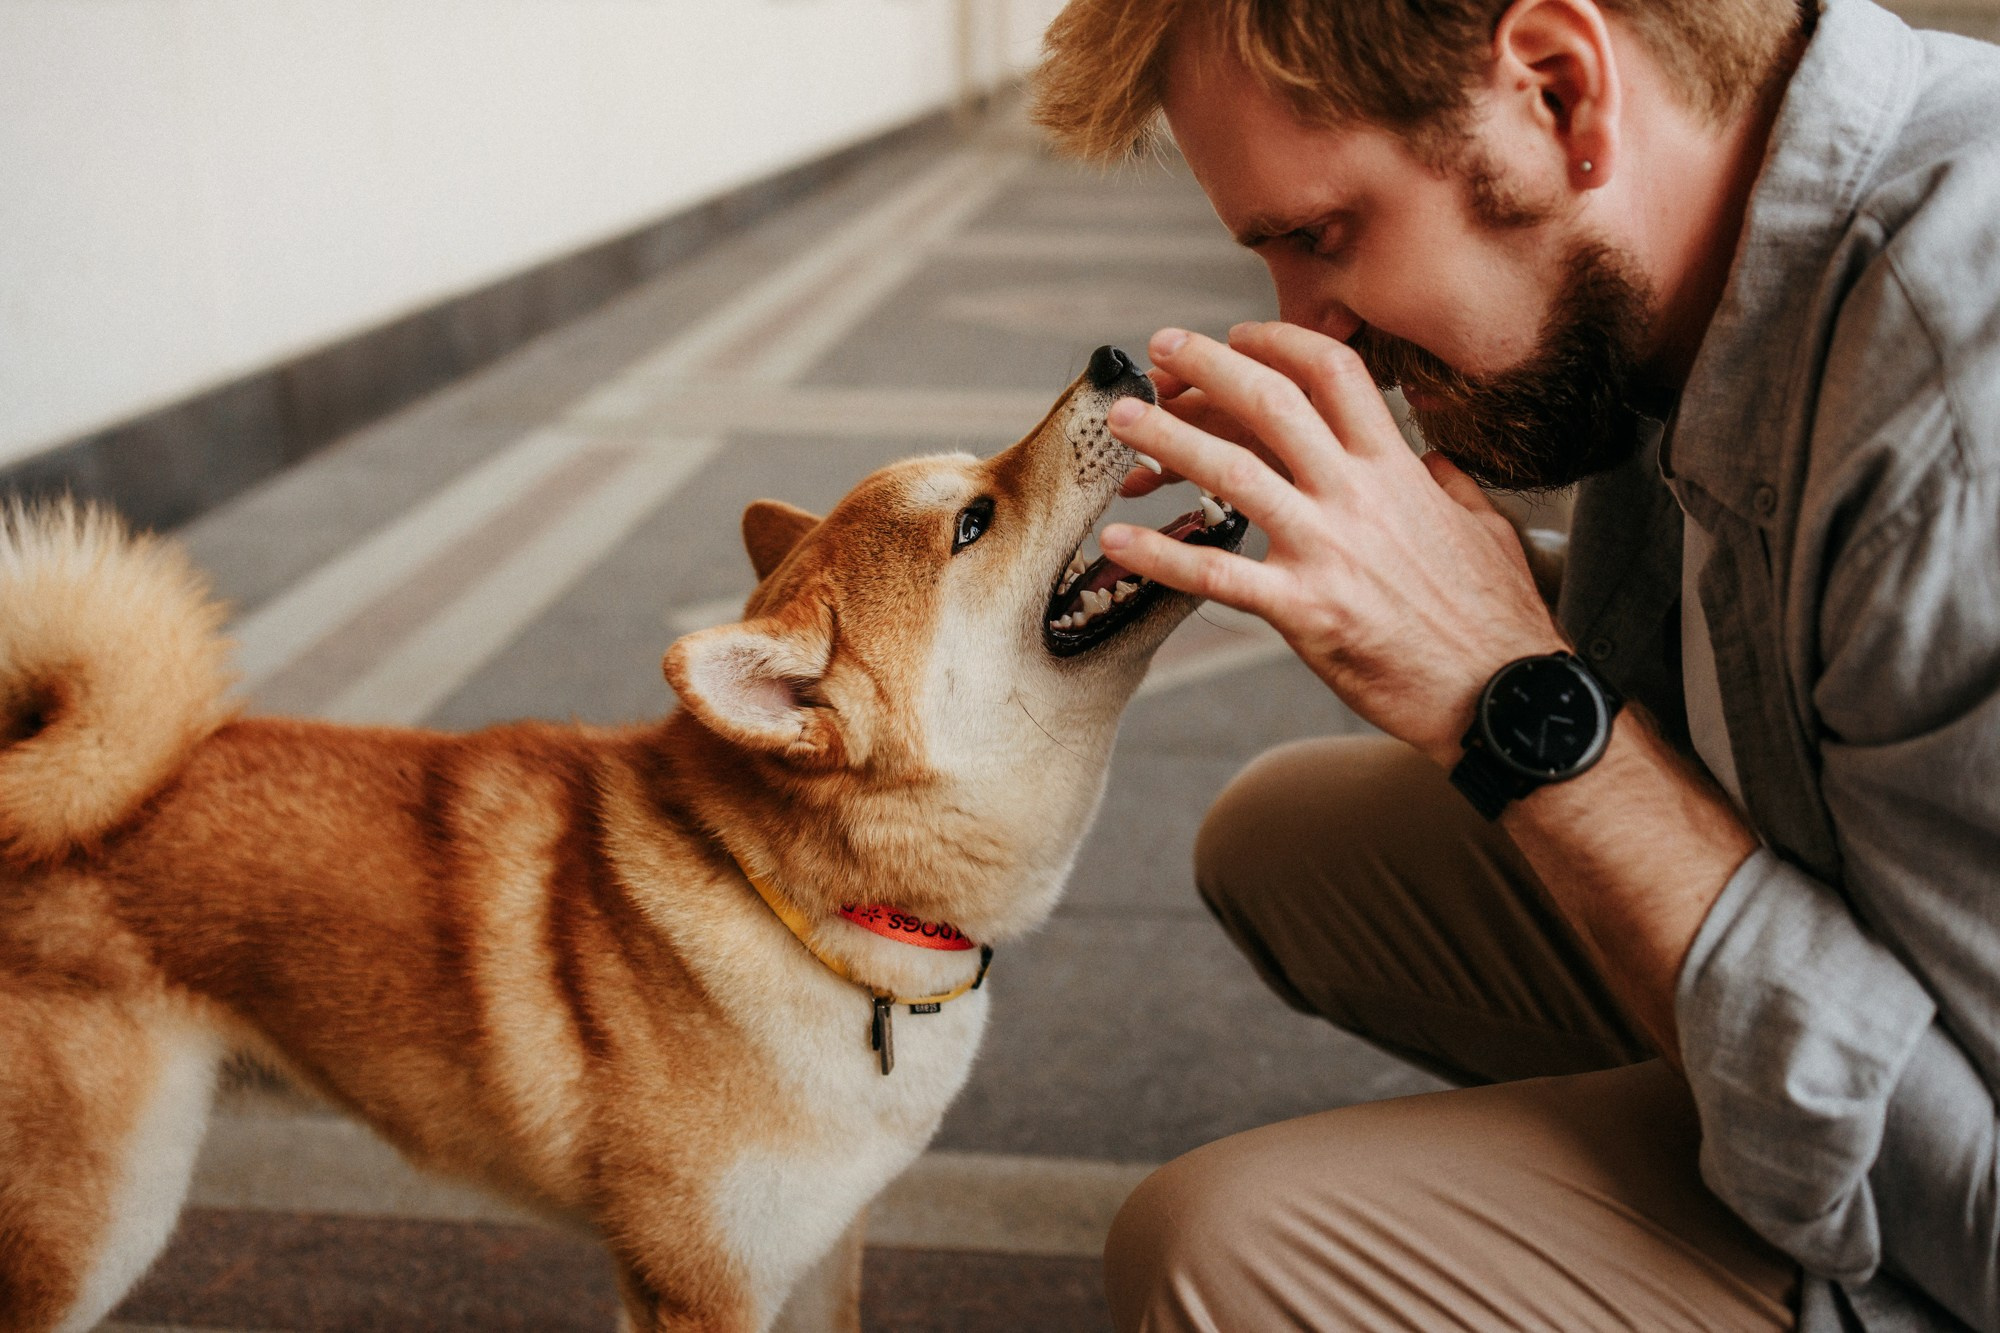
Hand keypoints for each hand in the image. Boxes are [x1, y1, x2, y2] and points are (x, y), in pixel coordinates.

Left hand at [1104, 322, 1565, 765]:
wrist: (1502, 697)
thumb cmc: (1495, 619)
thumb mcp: (1485, 527)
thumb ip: (1447, 484)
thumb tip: (1430, 459)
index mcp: (1398, 469)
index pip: (1335, 374)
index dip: (1280, 342)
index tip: (1237, 335)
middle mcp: (1357, 496)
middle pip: (1271, 403)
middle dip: (1208, 366)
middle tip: (1159, 350)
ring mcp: (1328, 551)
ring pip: (1232, 474)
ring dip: (1167, 440)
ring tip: (1120, 421)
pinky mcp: (1305, 611)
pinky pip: (1218, 575)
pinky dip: (1162, 555)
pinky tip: (1117, 541)